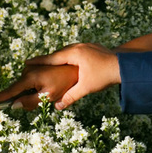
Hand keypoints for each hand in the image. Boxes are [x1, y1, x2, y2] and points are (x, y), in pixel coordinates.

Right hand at [0, 64, 78, 109]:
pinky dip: (38, 85)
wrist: (81, 67)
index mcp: (30, 77)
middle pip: (19, 89)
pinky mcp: (38, 64)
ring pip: (27, 85)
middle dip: (26, 98)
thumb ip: (31, 102)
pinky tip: (53, 84)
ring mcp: (33, 66)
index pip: (11, 90)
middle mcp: (28, 69)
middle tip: (46, 99)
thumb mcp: (49, 96)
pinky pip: (33, 79)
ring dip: (34, 92)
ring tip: (54, 91)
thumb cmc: (68, 83)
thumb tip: (14, 105)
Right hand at [1, 43, 119, 109]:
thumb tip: (57, 107)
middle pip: (58, 54)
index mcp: (74, 54)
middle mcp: (78, 47)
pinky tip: (68, 62)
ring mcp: (86, 46)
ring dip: (58, 58)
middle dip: (46, 59)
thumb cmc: (105, 76)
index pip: (52, 58)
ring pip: (67, 52)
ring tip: (48, 63)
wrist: (126, 65)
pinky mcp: (92, 47)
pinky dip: (68, 57)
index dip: (38, 61)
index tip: (26, 63)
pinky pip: (75, 52)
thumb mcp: (86, 88)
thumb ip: (70, 97)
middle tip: (33, 63)